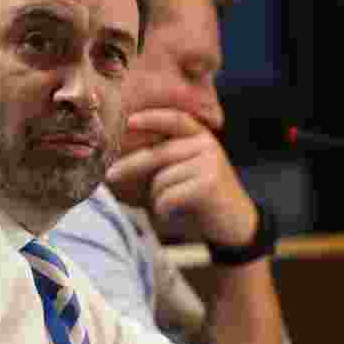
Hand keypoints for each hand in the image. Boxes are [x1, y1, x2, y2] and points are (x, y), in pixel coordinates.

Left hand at [106, 109, 256, 246]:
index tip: (128, 121)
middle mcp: (206, 145)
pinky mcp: (209, 183)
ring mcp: (209, 162)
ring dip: (156, 199)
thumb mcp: (183, 173)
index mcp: (200, 137)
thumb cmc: (201, 200)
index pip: (174, 119)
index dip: (151, 118)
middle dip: (129, 166)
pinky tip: (172, 214)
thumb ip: (162, 162)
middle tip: (109, 176)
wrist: (234, 225)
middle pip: (158, 154)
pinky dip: (163, 210)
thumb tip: (121, 161)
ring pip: (161, 179)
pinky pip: (169, 196)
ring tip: (167, 207)